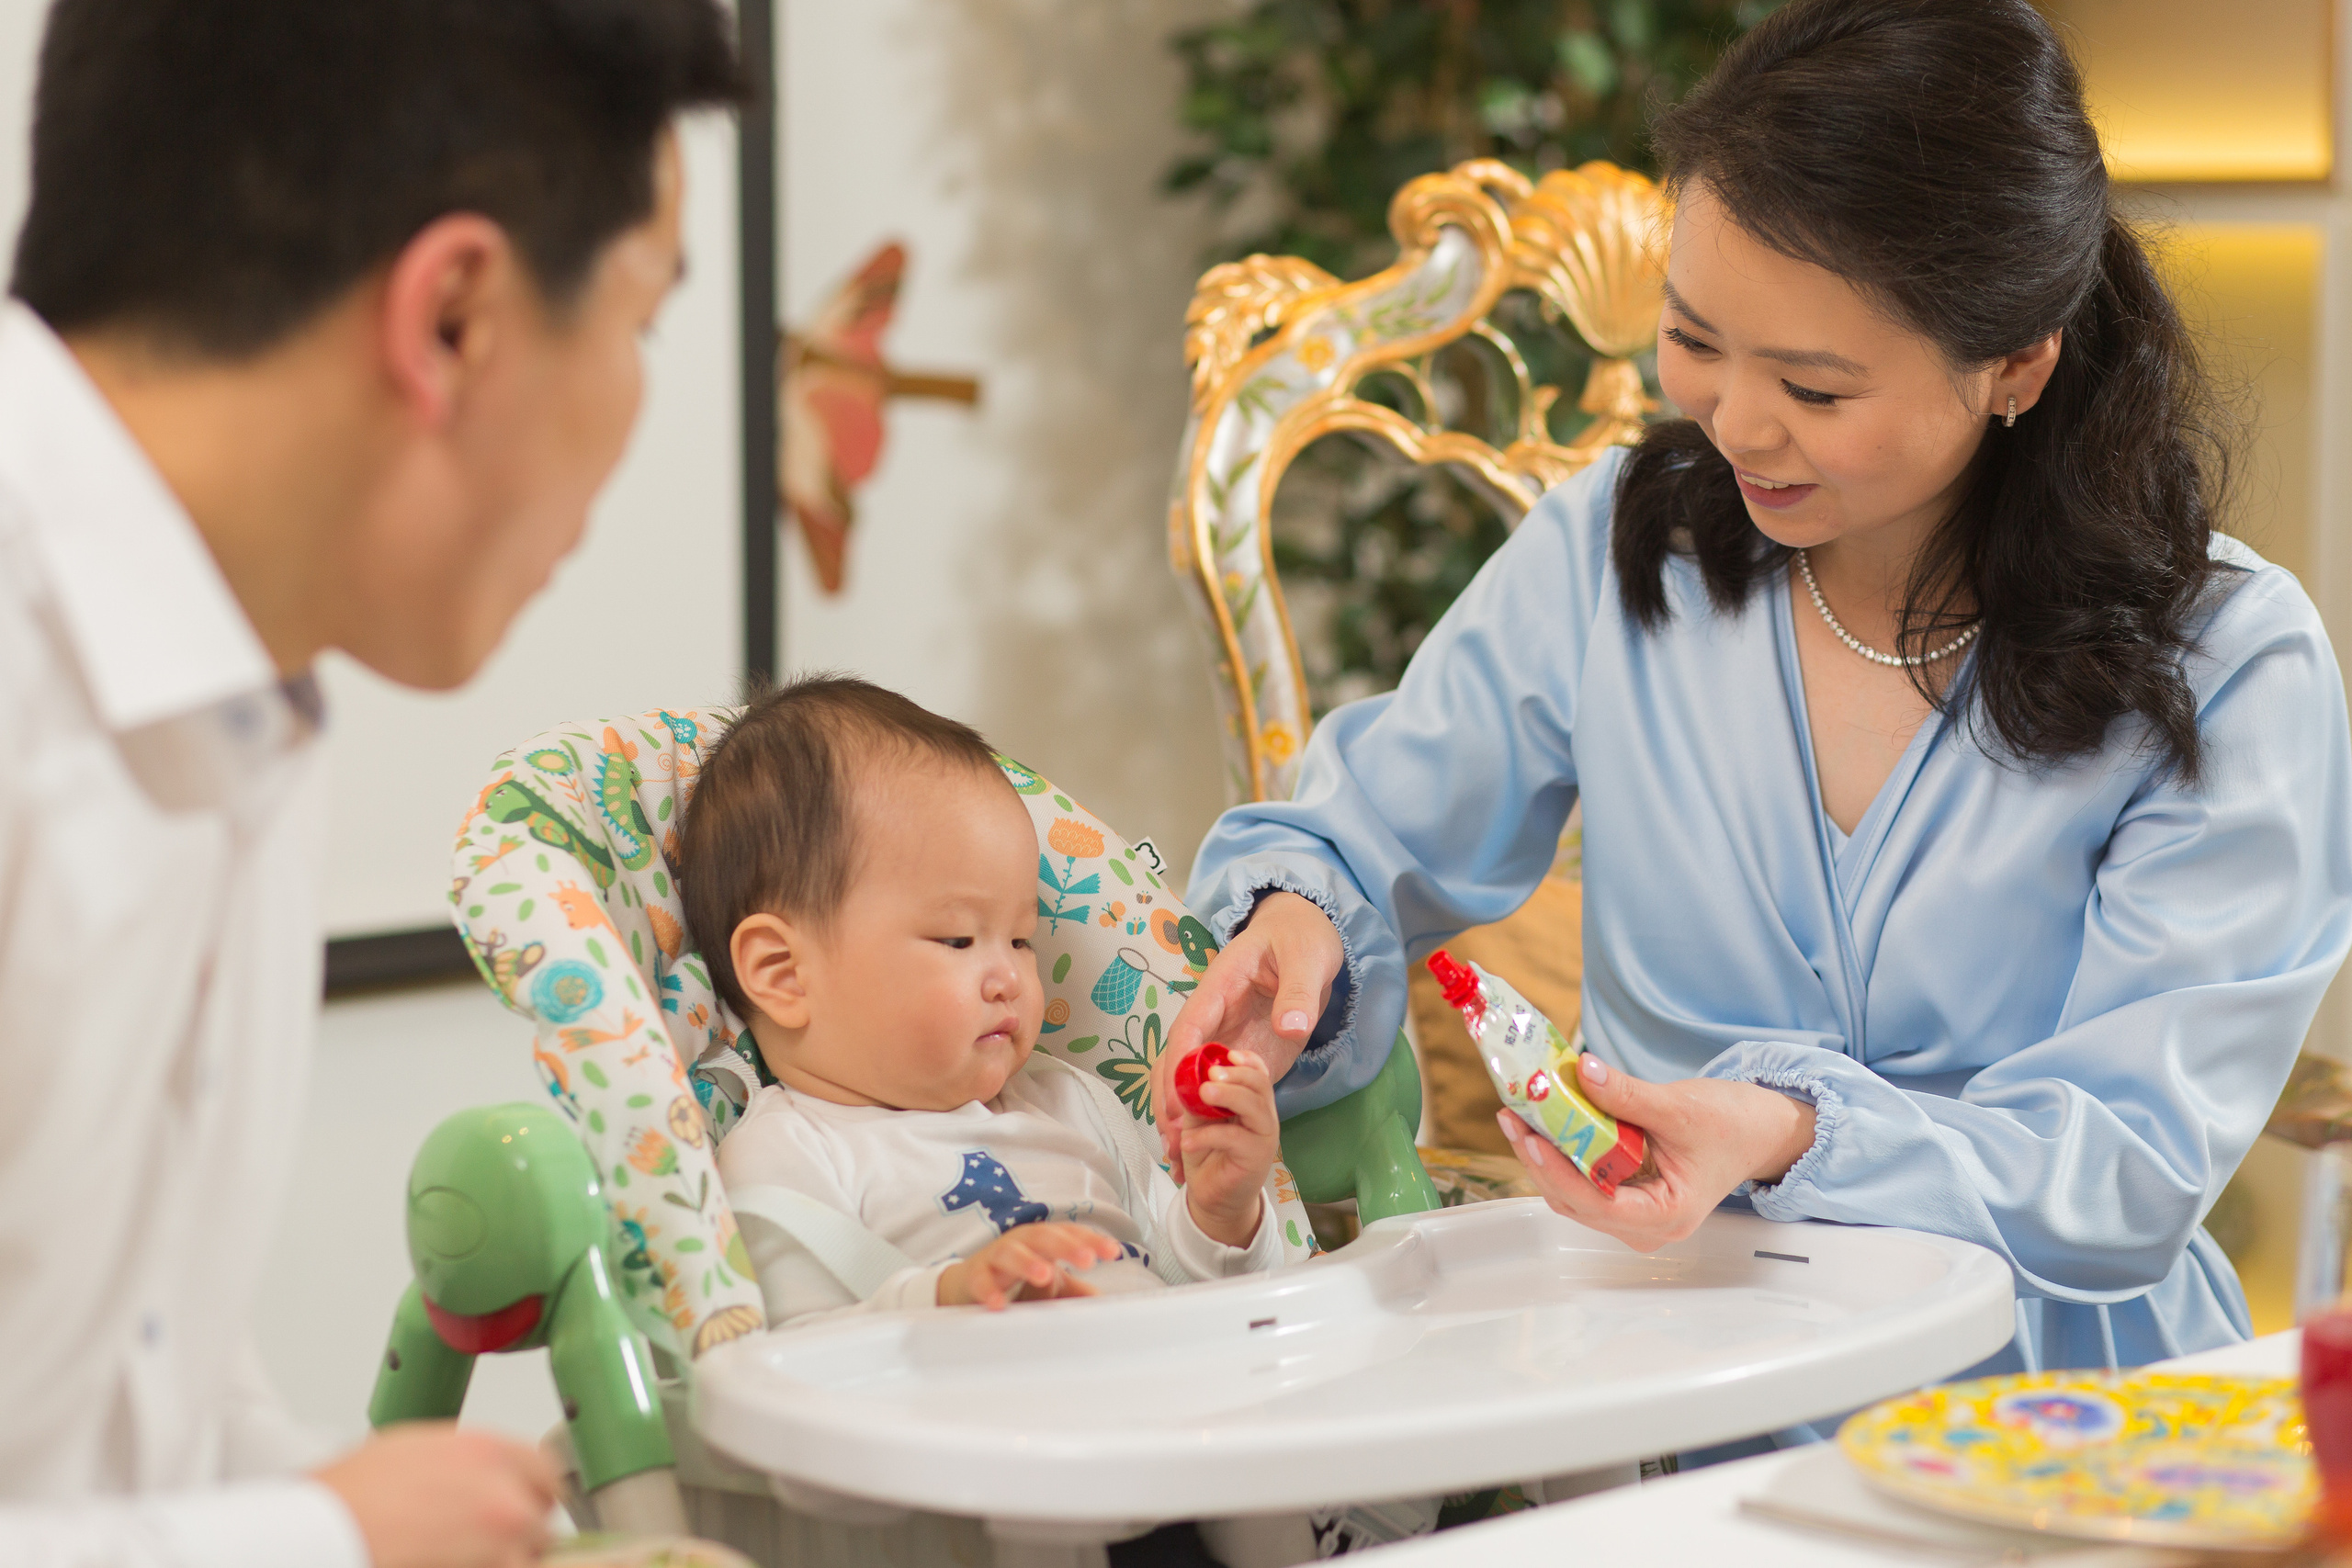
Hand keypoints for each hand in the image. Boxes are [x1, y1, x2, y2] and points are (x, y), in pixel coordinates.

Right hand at [313, 1423, 557, 1567]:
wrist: (317, 1533)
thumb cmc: (347, 1497)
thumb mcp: (413, 1449)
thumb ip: (465, 1463)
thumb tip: (481, 1480)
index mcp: (489, 1452)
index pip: (546, 1473)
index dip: (530, 1495)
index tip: (519, 1512)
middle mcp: (504, 1495)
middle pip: (540, 1521)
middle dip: (519, 1537)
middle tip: (480, 1547)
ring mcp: (499, 1542)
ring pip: (526, 1560)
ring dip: (503, 1562)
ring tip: (451, 1558)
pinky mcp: (492, 1567)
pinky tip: (445, 1565)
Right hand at [938, 1221, 1124, 1309]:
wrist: (970, 1283)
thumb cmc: (1017, 1277)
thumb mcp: (1050, 1282)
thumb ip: (1074, 1289)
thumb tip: (1102, 1299)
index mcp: (1043, 1240)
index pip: (1069, 1233)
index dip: (1091, 1240)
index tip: (1113, 1252)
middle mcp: (1021, 1242)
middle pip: (1043, 1236)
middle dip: (1066, 1246)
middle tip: (1087, 1259)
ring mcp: (996, 1256)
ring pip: (1011, 1253)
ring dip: (1028, 1262)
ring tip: (1045, 1276)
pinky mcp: (975, 1275)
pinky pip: (981, 1281)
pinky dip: (989, 1291)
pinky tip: (999, 1304)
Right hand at [1158, 891, 1340, 1177]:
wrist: (1306, 933)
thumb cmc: (1300, 938)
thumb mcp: (1306, 957)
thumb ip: (1299, 992)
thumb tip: (1290, 1028)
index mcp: (1218, 987)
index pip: (1189, 1028)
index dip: (1181, 1066)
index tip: (1180, 1101)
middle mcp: (1211, 1016)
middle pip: (1175, 1060)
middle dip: (1169, 1101)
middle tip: (1173, 1144)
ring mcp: (1223, 1036)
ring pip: (1185, 1078)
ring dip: (1178, 1115)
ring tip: (1177, 1159)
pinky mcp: (1240, 1052)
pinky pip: (1213, 1085)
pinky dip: (1203, 1115)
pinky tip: (1200, 1147)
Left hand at [1174, 1048, 1280, 1246]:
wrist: (1213, 1197)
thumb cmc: (1207, 1154)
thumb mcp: (1197, 1120)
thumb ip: (1198, 1099)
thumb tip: (1189, 1076)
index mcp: (1251, 1101)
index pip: (1258, 1072)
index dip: (1246, 1060)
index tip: (1227, 1054)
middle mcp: (1263, 1115)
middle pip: (1260, 1084)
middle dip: (1236, 1074)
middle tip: (1210, 1075)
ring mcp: (1263, 1136)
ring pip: (1255, 1107)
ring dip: (1228, 1096)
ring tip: (1203, 1094)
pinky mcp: (1257, 1157)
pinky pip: (1236, 1138)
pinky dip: (1209, 1136)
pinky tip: (1188, 1142)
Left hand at [1497, 1054, 1817, 1252]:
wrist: (1759, 1131)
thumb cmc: (1734, 1126)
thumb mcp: (1680, 1106)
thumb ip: (1626, 1094)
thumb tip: (1581, 1072)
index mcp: (1665, 1216)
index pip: (1596, 1204)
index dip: (1558, 1172)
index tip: (1531, 1138)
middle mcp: (1645, 1228)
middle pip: (1575, 1202)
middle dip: (1541, 1159)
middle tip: (1514, 1116)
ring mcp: (1633, 1217)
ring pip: (1573, 1194)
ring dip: (1546, 1156)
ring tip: (1521, 1115)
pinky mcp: (1625, 1198)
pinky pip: (1582, 1182)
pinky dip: (1563, 1154)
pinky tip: (1545, 1124)